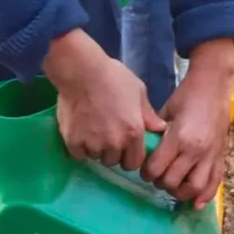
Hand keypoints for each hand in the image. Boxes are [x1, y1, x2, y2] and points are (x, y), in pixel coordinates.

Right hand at [45, 29, 164, 167]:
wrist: (81, 71)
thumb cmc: (113, 77)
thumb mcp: (138, 91)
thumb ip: (148, 114)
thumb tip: (160, 129)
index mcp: (134, 133)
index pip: (134, 162)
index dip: (130, 156)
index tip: (125, 148)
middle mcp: (114, 143)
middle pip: (114, 161)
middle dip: (112, 152)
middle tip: (107, 134)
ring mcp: (92, 144)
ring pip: (95, 157)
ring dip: (95, 148)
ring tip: (92, 129)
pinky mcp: (73, 142)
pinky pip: (78, 154)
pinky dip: (79, 146)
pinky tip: (79, 131)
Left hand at [142, 39, 233, 207]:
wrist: (214, 85)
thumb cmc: (186, 95)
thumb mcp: (166, 111)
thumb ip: (155, 133)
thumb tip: (145, 149)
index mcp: (179, 138)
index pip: (156, 169)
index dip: (146, 172)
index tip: (145, 168)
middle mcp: (196, 150)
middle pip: (172, 181)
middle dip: (161, 182)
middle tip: (157, 176)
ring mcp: (211, 155)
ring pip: (195, 188)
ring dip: (181, 193)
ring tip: (174, 187)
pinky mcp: (221, 155)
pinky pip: (215, 182)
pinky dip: (206, 196)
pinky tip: (196, 203)